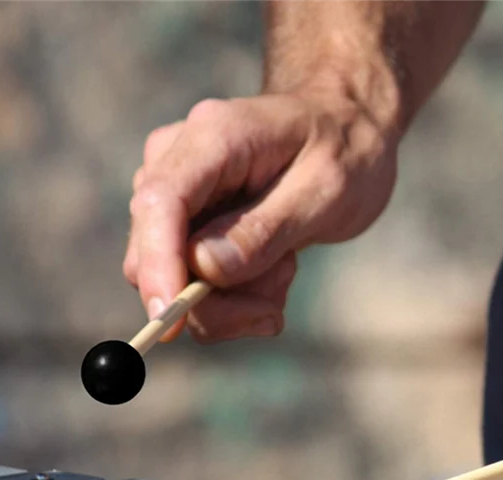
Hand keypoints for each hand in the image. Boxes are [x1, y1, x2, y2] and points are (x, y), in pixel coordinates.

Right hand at [123, 90, 398, 342]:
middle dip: (218, 298)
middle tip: (286, 279)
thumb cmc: (342, 153)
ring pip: (176, 284)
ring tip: (288, 266)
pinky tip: (276, 270)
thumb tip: (202, 268)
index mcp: (212, 137)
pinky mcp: (185, 229)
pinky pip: (195, 288)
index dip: (158, 266)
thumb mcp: (325, 190)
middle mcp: (176, 163)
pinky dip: (238, 298)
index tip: (171, 321)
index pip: (159, 204)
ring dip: (238, 299)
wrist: (345, 135)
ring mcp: (177, 197)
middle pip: (156, 257)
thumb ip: (264, 230)